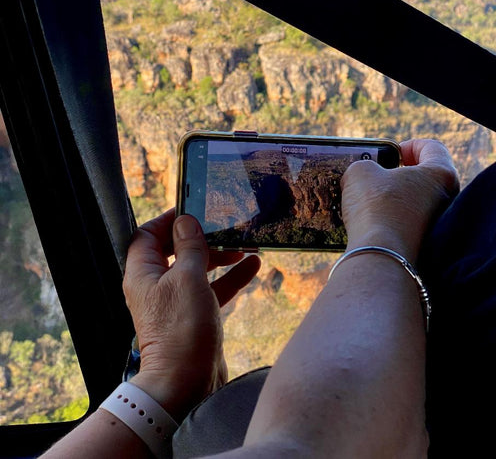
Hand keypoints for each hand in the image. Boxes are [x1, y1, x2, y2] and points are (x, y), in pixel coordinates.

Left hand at [122, 210, 260, 420]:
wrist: (186, 384)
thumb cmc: (181, 330)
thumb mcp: (188, 278)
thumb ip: (189, 246)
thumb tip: (186, 221)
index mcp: (143, 273)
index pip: (147, 234)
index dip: (167, 220)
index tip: (191, 210)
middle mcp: (156, 285)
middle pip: (175, 249)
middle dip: (201, 238)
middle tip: (223, 227)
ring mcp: (175, 302)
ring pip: (197, 268)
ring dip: (220, 256)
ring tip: (244, 246)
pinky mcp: (194, 315)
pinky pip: (211, 288)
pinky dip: (229, 277)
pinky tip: (252, 267)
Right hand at [341, 139, 458, 260]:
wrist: (381, 257)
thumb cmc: (376, 208)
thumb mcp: (360, 172)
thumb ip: (365, 165)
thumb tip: (365, 175)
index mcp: (441, 174)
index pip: (432, 147)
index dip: (409, 146)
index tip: (392, 153)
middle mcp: (448, 199)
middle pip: (427, 176)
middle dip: (402, 173)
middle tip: (380, 173)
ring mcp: (440, 225)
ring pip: (418, 202)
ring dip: (397, 198)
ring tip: (370, 199)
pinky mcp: (427, 245)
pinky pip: (411, 224)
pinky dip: (395, 219)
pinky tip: (373, 221)